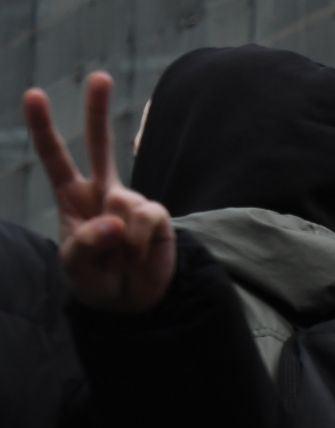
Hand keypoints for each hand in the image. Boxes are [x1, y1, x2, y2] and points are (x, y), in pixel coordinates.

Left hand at [24, 72, 176, 311]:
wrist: (132, 303)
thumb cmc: (96, 281)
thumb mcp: (76, 269)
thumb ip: (86, 244)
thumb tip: (115, 221)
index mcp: (72, 197)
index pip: (55, 157)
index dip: (44, 127)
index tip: (35, 94)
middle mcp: (103, 192)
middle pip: (99, 143)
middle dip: (97, 109)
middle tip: (99, 76)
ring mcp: (132, 202)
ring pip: (124, 199)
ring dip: (121, 237)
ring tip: (121, 259)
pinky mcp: (158, 217)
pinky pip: (149, 217)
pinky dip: (141, 242)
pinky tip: (138, 256)